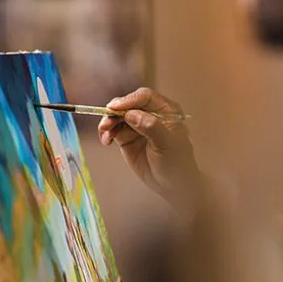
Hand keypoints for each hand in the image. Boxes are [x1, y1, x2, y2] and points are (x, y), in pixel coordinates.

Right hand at [98, 87, 197, 204]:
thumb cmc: (177, 162)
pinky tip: (106, 140)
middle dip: (114, 111)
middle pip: (128, 104)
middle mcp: (150, 113)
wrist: (173, 184)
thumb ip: (151, 127)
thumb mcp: (167, 144)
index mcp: (166, 110)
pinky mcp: (127, 137)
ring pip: (117, 115)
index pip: (145, 97)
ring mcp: (137, 125)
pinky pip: (113, 129)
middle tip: (106, 124)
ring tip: (105, 135)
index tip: (116, 108)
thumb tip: (131, 114)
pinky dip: (106, 132)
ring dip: (108, 122)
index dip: (129, 100)